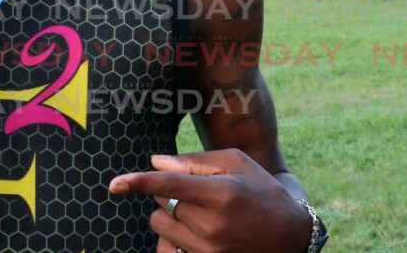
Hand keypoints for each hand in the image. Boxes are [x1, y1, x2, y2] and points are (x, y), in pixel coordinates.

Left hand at [110, 149, 311, 252]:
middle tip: (198, 195)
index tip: (114, 184)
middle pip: (163, 205)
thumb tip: (155, 162)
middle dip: (170, 196)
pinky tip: (195, 233)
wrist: (291, 236)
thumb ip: (194, 162)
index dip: (139, 183)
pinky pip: (169, 249)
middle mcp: (213, 226)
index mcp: (221, 195)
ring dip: (171, 217)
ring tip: (199, 215)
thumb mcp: (235, 164)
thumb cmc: (261, 191)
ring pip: (163, 227)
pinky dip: (173, 239)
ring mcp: (209, 251)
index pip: (169, 186)